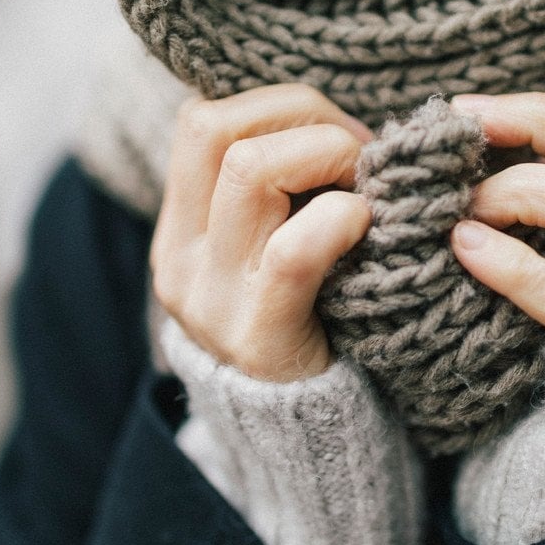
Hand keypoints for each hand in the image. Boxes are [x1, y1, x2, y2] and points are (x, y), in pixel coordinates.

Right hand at [150, 84, 372, 381]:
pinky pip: (294, 249)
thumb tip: (338, 121)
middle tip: (359, 153)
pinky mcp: (258, 335)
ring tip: (363, 189)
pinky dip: (340, 217)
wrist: (300, 437)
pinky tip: (365, 226)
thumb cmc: (306, 322)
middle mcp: (180, 258)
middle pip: (217, 129)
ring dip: (327, 155)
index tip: (335, 133)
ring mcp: (212, 297)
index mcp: (179, 229)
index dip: (277, 107)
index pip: (200, 120)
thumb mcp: (267, 252)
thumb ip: (279, 194)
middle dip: (305, 117)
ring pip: (249, 170)